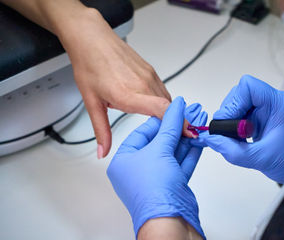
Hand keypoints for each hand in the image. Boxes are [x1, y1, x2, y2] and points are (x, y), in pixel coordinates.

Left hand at [56, 7, 192, 157]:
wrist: (91, 39)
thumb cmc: (90, 66)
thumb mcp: (92, 103)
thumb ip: (101, 130)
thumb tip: (102, 151)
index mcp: (128, 94)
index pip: (162, 110)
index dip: (178, 123)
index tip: (188, 133)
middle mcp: (143, 83)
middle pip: (169, 108)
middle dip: (174, 123)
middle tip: (173, 138)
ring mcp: (149, 75)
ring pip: (167, 99)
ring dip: (169, 112)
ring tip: (164, 125)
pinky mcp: (151, 70)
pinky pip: (163, 89)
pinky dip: (163, 101)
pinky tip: (154, 106)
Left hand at [107, 97, 207, 239]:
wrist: (168, 221)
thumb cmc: (153, 191)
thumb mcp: (159, 150)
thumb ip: (170, 125)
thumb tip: (175, 106)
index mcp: (124, 161)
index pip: (142, 133)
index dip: (159, 119)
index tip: (174, 110)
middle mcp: (138, 170)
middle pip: (159, 143)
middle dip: (176, 129)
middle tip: (189, 115)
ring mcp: (155, 179)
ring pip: (172, 153)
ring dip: (185, 139)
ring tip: (197, 124)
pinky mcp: (171, 186)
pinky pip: (180, 164)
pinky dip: (190, 152)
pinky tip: (198, 140)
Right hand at [192, 75, 283, 183]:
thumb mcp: (259, 158)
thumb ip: (232, 150)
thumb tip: (209, 139)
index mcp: (278, 103)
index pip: (248, 86)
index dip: (234, 102)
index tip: (230, 124)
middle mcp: (273, 100)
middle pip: (240, 93)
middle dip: (230, 112)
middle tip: (231, 134)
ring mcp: (268, 107)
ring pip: (239, 103)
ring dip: (232, 119)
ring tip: (236, 138)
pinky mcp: (263, 116)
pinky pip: (242, 113)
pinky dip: (235, 125)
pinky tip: (240, 138)